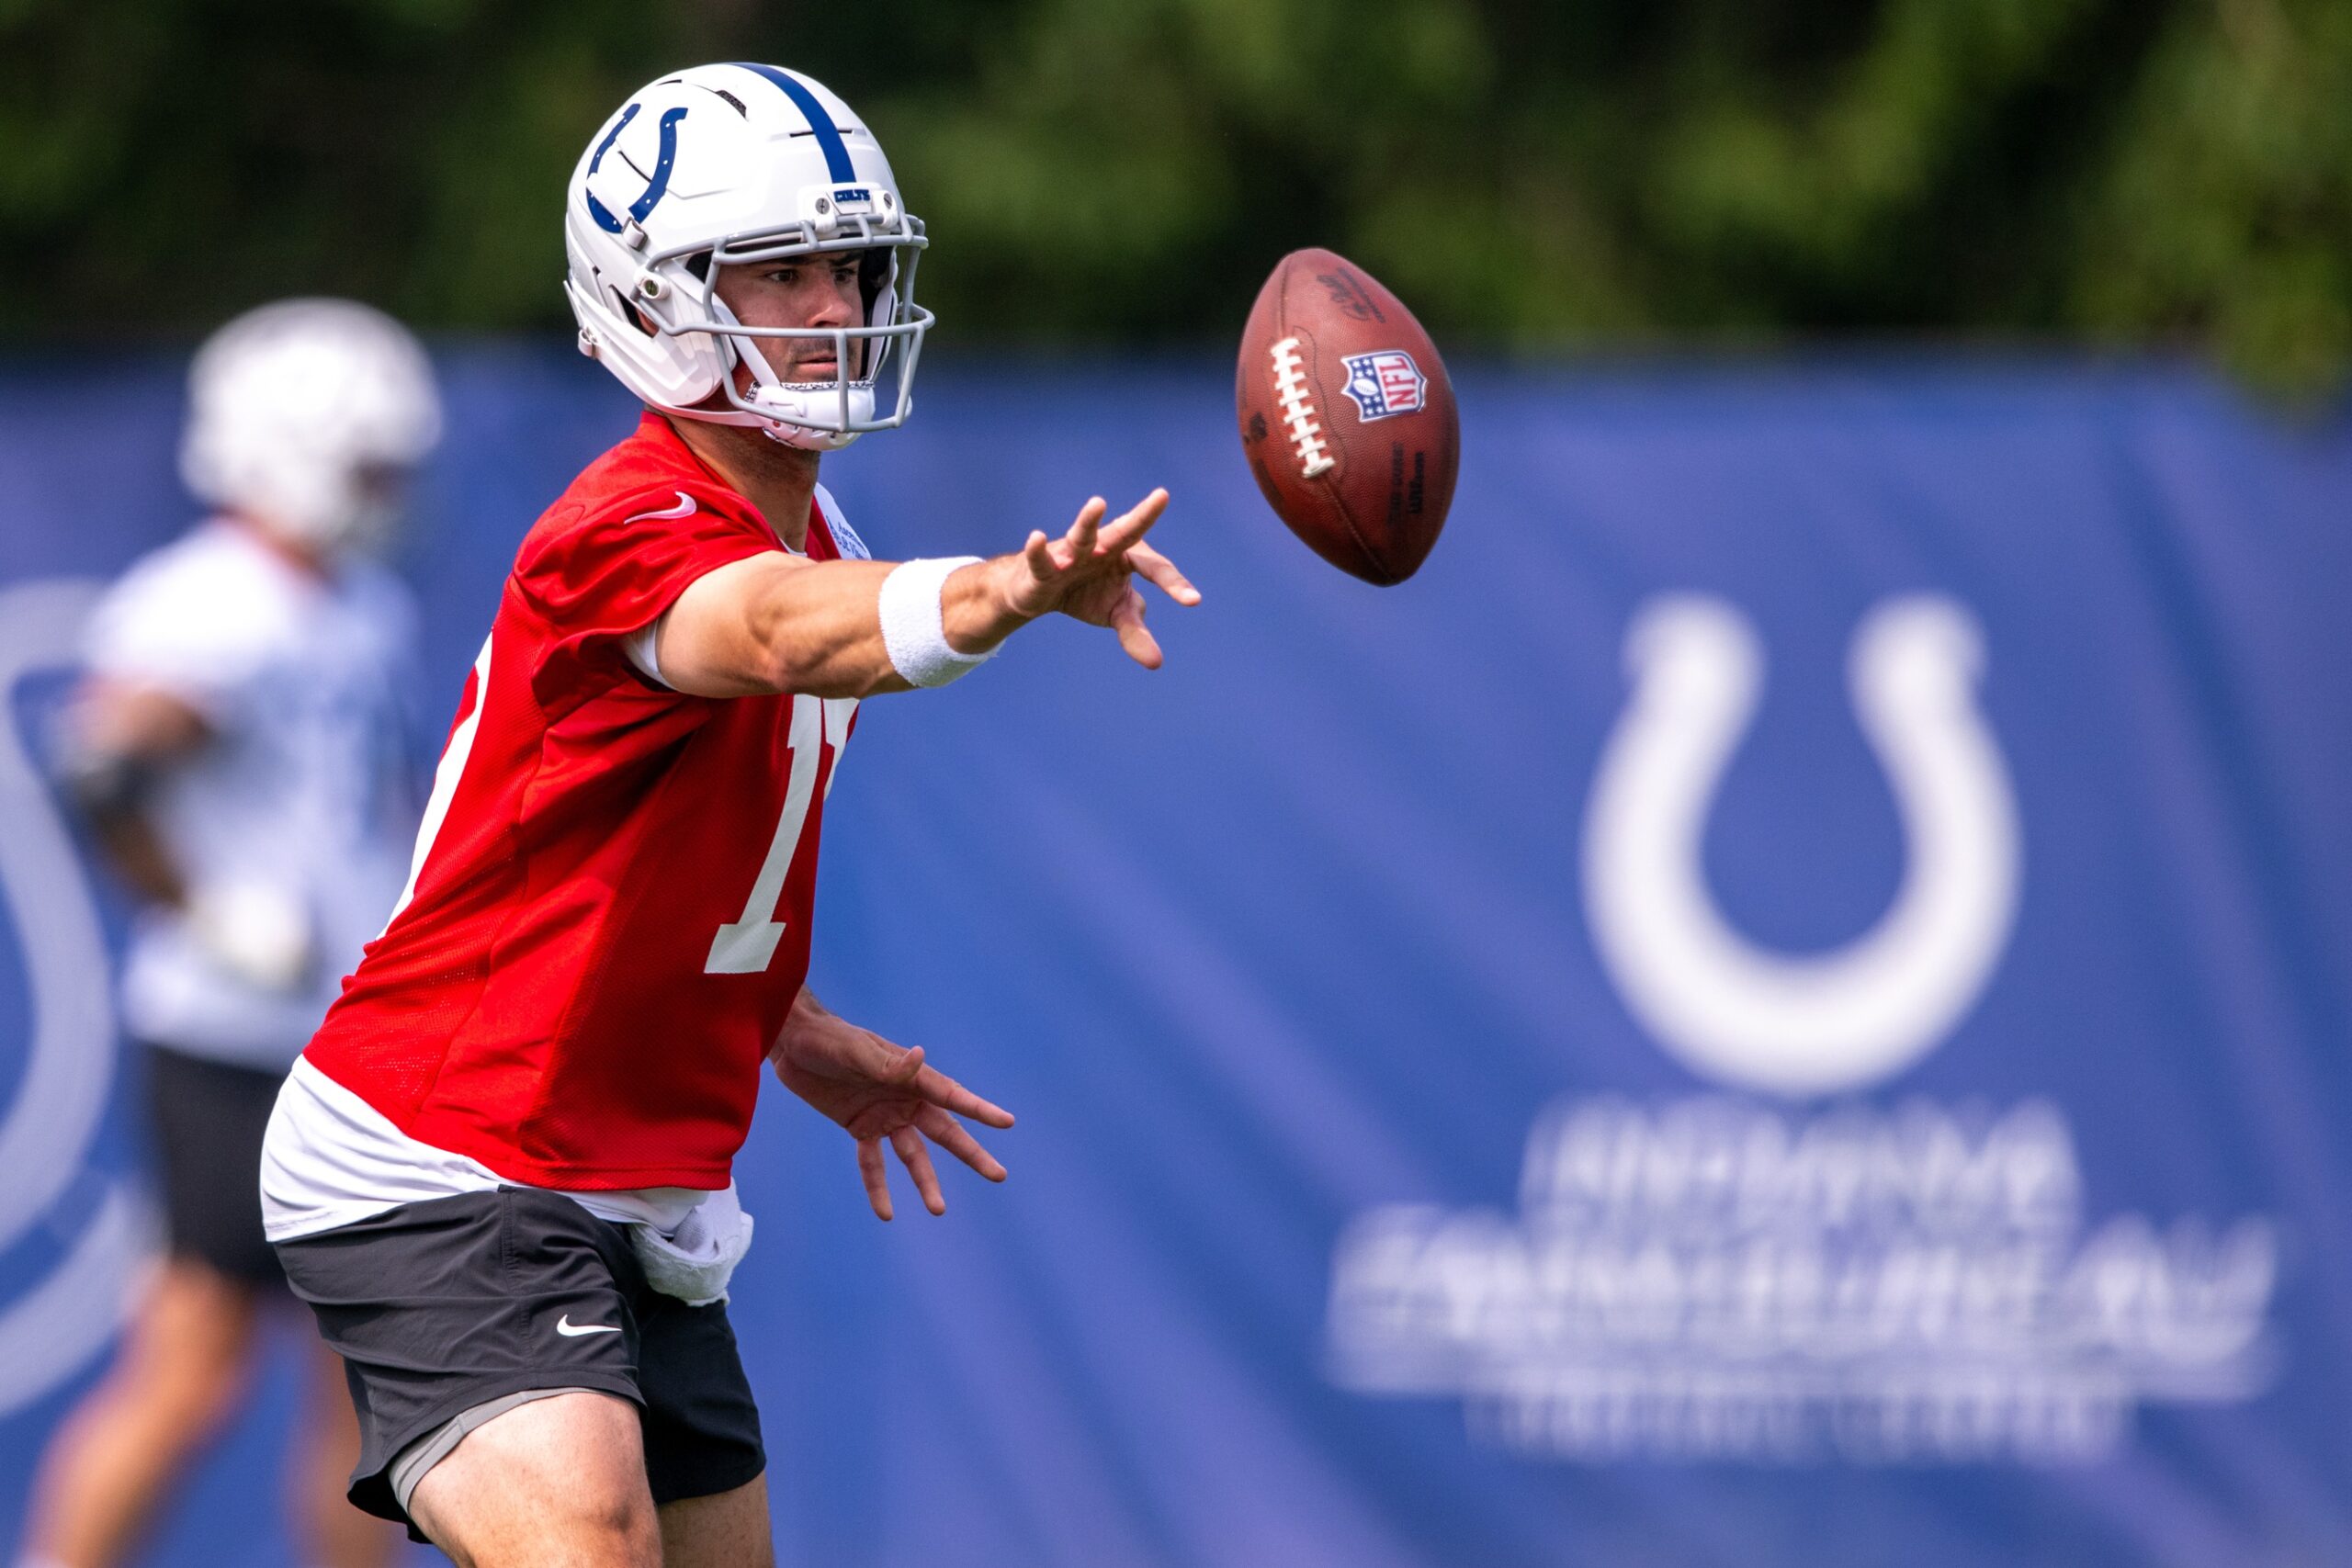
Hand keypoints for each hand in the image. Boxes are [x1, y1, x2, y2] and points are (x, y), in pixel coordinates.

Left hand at [770, 991, 1013, 1219]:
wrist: (794, 1042)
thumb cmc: (830, 1039)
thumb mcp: (857, 1051)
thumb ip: (888, 1064)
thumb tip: (920, 1056)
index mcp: (912, 1076)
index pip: (952, 1097)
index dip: (980, 1110)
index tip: (1007, 1122)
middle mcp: (905, 1098)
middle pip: (945, 1132)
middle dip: (971, 1154)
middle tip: (999, 1175)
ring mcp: (885, 1115)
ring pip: (913, 1155)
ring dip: (925, 1181)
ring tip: (938, 1210)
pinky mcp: (861, 1127)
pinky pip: (873, 1163)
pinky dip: (878, 1187)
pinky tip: (886, 1212)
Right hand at [1004, 489, 1200, 668]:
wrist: (1040, 592)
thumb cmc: (1087, 593)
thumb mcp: (1115, 615)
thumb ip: (1136, 633)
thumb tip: (1157, 663)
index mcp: (1126, 556)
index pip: (1155, 568)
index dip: (1174, 584)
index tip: (1193, 601)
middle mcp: (1102, 547)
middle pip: (1125, 532)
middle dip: (1143, 516)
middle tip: (1162, 496)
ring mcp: (1072, 553)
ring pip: (1082, 535)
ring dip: (1089, 520)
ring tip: (1098, 503)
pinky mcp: (1043, 565)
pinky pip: (1041, 557)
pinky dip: (1038, 549)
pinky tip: (1036, 537)